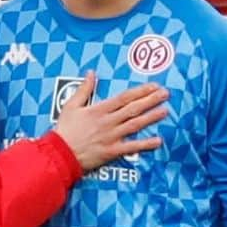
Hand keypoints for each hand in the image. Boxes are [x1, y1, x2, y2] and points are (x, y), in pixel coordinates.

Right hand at [54, 72, 168, 172]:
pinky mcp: (111, 151)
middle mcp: (108, 121)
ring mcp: (111, 137)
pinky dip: (145, 144)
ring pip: (135, 125)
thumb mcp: (71, 105)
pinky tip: (158, 140)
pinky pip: (131, 147)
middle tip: (166, 94)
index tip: (154, 86)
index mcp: (99, 109)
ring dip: (151, 117)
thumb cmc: (64, 130)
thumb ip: (84, 89)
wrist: (60, 153)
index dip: (141, 91)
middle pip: (133, 109)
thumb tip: (91, 73)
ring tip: (165, 111)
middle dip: (151, 100)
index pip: (124, 97)